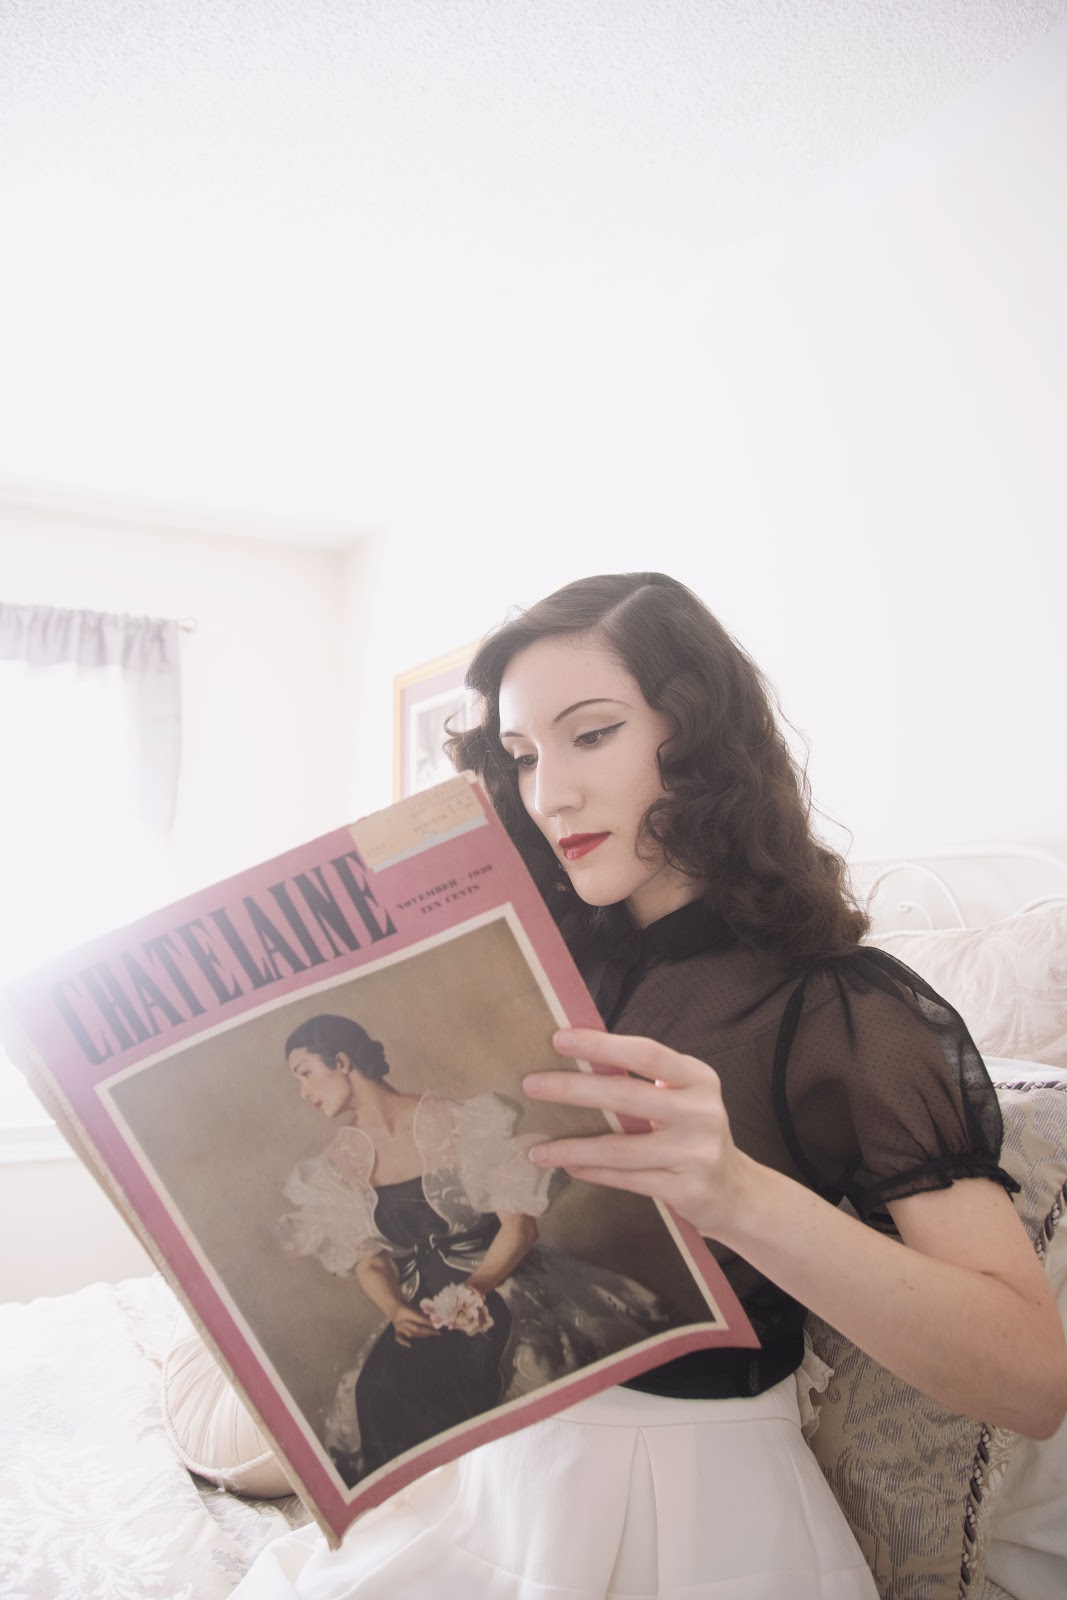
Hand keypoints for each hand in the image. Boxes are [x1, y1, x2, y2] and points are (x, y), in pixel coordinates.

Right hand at [390, 1304, 439, 1347]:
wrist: (392, 1306)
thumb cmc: (406, 1305)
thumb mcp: (415, 1306)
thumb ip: (424, 1311)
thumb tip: (435, 1317)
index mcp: (407, 1312)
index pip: (420, 1319)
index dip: (429, 1323)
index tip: (437, 1325)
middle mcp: (402, 1321)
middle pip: (416, 1328)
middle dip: (428, 1331)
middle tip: (437, 1333)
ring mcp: (399, 1327)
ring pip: (410, 1334)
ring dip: (421, 1335)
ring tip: (430, 1335)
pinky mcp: (396, 1331)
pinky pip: (398, 1338)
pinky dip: (403, 1342)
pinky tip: (410, 1345)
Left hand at [523, 1027, 751, 1241]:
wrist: (736, 1192)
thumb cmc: (693, 1133)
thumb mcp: (681, 1098)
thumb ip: (641, 1082)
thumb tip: (576, 1061)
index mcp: (698, 1078)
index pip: (646, 1053)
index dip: (602, 1045)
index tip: (559, 1038)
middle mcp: (701, 1112)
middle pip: (626, 1095)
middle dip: (573, 1089)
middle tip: (532, 1085)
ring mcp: (695, 1153)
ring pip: (620, 1147)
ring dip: (573, 1147)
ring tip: (538, 1149)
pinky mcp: (686, 1189)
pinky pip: (627, 1180)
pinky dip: (594, 1172)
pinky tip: (569, 1167)